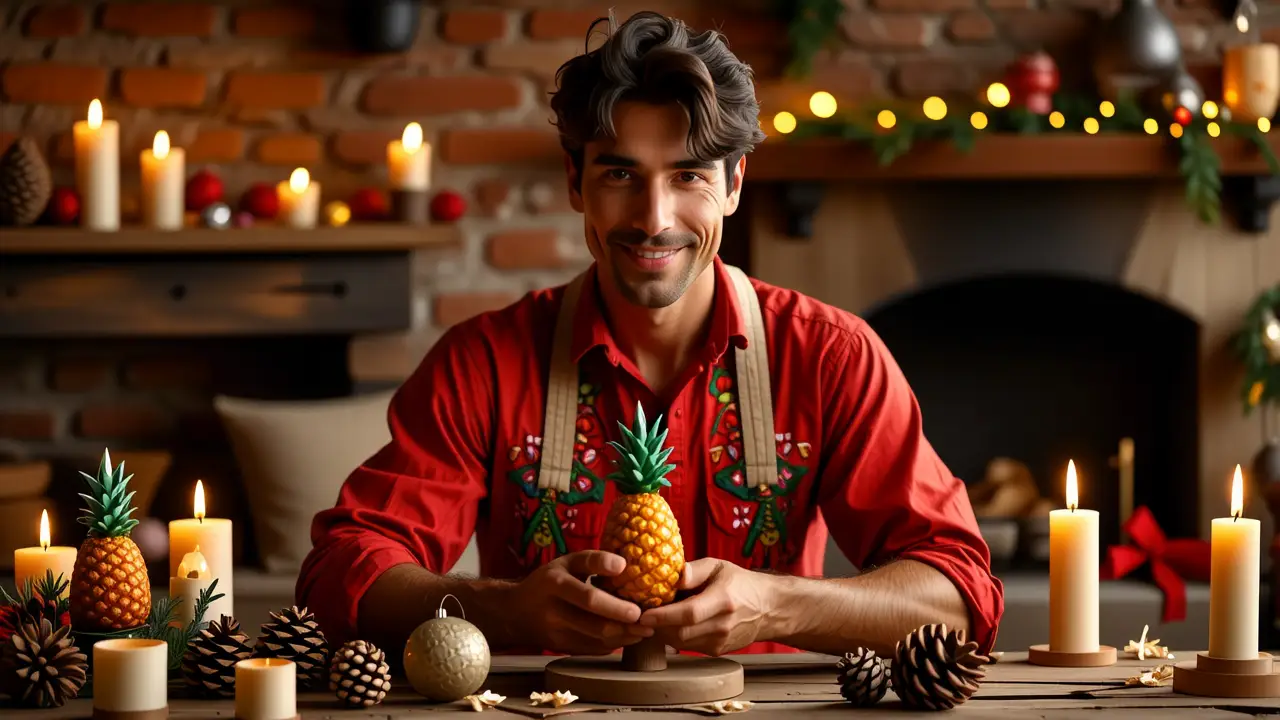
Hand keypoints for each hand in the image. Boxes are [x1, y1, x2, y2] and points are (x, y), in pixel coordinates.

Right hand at [514, 550, 651, 654]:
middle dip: (624, 621)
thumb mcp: (564, 562)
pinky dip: (615, 644)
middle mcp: (553, 609)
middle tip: (646, 618)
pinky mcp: (561, 648)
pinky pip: (593, 649)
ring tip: (645, 629)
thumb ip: (592, 560)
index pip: (586, 593)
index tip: (630, 586)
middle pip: (594, 621)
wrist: (514, 613)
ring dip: (625, 635)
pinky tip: (629, 637)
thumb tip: (624, 565)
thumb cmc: (548, 582)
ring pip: (596, 638)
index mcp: (554, 583)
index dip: (610, 594)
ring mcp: (556, 632)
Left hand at [638, 558, 774, 655]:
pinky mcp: (717, 650)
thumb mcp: (719, 566)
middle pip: (681, 633)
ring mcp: (720, 641)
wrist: (769, 608)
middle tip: (638, 616)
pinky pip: (689, 646)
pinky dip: (674, 637)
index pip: (688, 613)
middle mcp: (722, 624)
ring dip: (662, 633)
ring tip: (651, 618)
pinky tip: (669, 625)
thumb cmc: (740, 583)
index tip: (643, 613)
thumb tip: (671, 574)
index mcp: (723, 600)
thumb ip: (694, 570)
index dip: (663, 616)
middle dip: (656, 627)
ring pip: (681, 643)